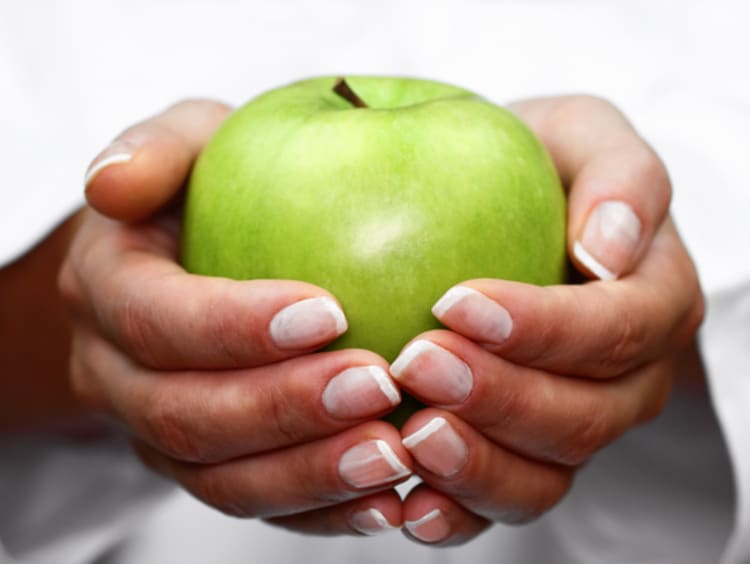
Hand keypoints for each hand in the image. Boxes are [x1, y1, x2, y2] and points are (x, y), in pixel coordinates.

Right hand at [59, 100, 412, 535]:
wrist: (190, 258)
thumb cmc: (202, 189)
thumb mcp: (186, 143)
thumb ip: (156, 149)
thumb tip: (115, 182)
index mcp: (105, 290)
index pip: (154, 318)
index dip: (234, 325)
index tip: (332, 313)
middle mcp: (118, 375)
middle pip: (185, 415)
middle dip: (283, 409)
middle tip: (378, 385)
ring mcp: (160, 433)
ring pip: (221, 479)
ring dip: (309, 473)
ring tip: (395, 453)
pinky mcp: (210, 465)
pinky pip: (259, 505)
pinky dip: (322, 511)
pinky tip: (389, 499)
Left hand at [389, 96, 702, 543]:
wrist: (494, 206)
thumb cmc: (534, 164)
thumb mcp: (579, 133)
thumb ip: (619, 174)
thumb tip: (609, 248)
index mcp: (653, 301)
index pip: (615, 330)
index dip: (543, 328)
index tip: (455, 302)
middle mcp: (625, 378)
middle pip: (582, 415)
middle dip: (500, 398)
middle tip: (416, 364)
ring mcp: (574, 425)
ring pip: (545, 475)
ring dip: (478, 464)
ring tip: (409, 435)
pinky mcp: (522, 455)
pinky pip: (502, 503)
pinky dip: (459, 513)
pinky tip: (410, 503)